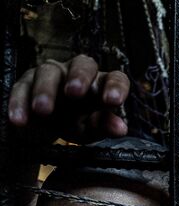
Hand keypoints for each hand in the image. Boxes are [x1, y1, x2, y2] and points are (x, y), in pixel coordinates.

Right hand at [9, 55, 129, 141]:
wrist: (48, 126)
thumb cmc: (78, 122)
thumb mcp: (92, 129)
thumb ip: (104, 126)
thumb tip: (120, 129)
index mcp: (102, 84)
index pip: (115, 78)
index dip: (115, 87)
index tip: (113, 101)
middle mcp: (79, 73)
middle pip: (83, 64)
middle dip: (79, 77)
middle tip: (74, 93)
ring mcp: (52, 74)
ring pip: (49, 72)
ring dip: (45, 90)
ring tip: (43, 111)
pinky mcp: (27, 81)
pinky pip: (22, 88)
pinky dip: (19, 103)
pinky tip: (20, 120)